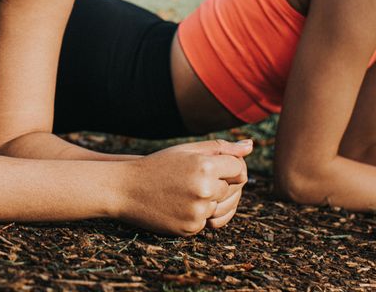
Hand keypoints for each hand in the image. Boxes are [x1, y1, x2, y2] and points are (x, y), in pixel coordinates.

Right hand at [118, 138, 251, 235]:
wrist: (125, 189)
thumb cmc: (158, 165)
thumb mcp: (186, 151)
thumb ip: (221, 148)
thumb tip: (251, 147)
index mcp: (205, 166)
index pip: (240, 169)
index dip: (229, 167)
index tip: (213, 166)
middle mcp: (204, 190)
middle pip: (234, 189)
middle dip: (221, 184)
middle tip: (195, 179)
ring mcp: (198, 211)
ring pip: (222, 207)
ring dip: (211, 200)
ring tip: (189, 191)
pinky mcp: (191, 228)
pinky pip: (208, 221)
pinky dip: (199, 214)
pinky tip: (181, 204)